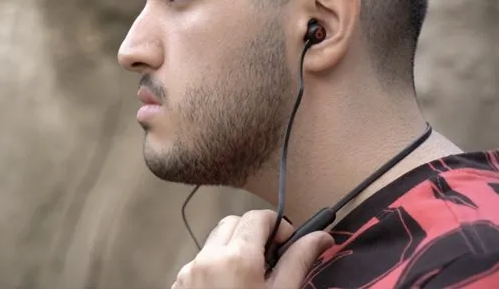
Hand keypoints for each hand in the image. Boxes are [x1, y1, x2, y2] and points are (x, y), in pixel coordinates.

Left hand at [171, 209, 333, 288]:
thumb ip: (299, 262)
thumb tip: (320, 237)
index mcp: (236, 258)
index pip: (258, 217)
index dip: (278, 226)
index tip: (288, 245)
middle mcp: (206, 259)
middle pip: (232, 224)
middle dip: (253, 235)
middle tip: (272, 262)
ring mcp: (187, 274)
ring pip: (214, 244)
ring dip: (233, 251)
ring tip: (250, 283)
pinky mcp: (177, 288)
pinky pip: (199, 265)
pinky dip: (215, 269)